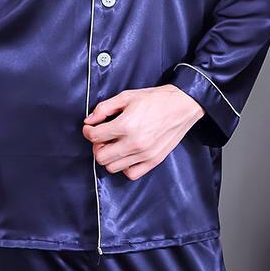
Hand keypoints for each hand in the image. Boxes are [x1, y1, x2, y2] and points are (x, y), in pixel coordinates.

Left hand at [82, 85, 204, 180]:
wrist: (181, 105)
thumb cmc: (154, 99)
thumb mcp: (125, 97)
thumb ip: (104, 108)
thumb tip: (89, 120)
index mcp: (126, 125)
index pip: (95, 137)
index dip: (88, 131)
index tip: (90, 128)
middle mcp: (134, 143)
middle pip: (101, 157)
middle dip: (97, 146)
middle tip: (102, 136)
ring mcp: (145, 154)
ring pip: (113, 167)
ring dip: (109, 156)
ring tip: (114, 144)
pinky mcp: (154, 161)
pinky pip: (131, 174)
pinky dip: (124, 167)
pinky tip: (126, 154)